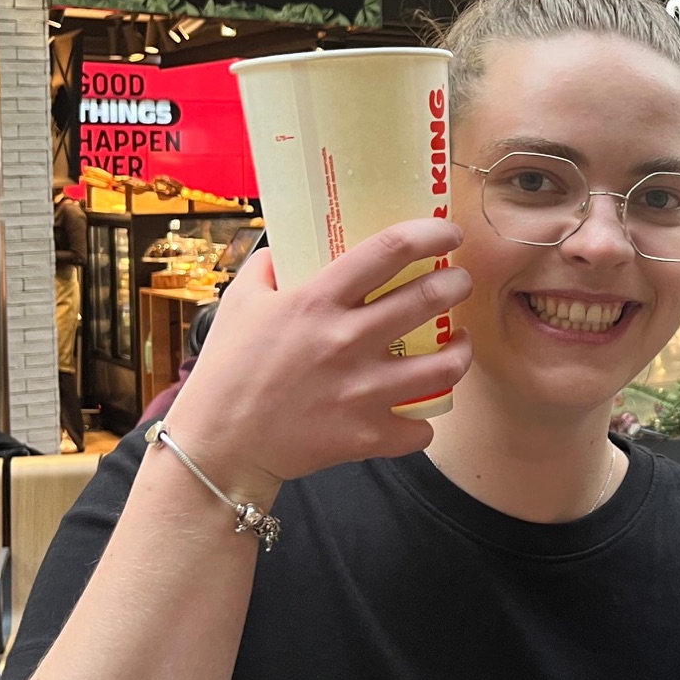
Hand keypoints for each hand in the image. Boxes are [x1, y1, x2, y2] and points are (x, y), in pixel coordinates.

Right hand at [163, 218, 473, 504]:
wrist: (218, 446)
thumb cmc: (227, 371)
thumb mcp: (238, 302)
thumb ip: (267, 267)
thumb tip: (288, 246)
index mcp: (317, 301)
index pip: (389, 250)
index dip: (430, 234)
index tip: (449, 234)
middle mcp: (347, 340)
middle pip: (429, 299)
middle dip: (457, 284)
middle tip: (459, 283)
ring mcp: (362, 391)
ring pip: (445, 366)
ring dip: (461, 351)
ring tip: (459, 343)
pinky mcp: (367, 435)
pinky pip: (420, 429)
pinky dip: (423, 423)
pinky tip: (417, 411)